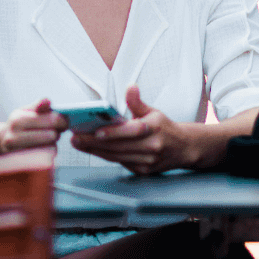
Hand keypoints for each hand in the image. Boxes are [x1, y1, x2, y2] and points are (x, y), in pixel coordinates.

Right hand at [0, 98, 65, 156]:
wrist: (0, 143)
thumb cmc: (17, 126)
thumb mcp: (24, 111)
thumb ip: (38, 105)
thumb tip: (47, 101)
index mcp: (17, 120)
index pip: (51, 120)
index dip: (62, 120)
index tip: (63, 121)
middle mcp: (14, 138)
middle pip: (52, 135)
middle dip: (57, 133)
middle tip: (54, 131)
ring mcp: (17, 154)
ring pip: (50, 148)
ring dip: (52, 144)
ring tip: (45, 140)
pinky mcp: (23, 166)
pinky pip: (46, 159)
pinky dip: (47, 154)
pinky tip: (41, 149)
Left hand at [69, 85, 199, 174]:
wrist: (183, 149)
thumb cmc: (165, 128)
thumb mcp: (153, 111)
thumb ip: (137, 102)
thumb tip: (130, 87)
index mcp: (154, 129)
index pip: (132, 131)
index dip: (113, 133)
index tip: (96, 131)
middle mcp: (151, 147)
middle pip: (119, 147)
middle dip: (94, 143)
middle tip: (75, 137)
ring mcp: (146, 162)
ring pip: (116, 157)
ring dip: (95, 150)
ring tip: (78, 143)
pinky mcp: (142, 171)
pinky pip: (119, 163)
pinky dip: (105, 156)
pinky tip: (92, 149)